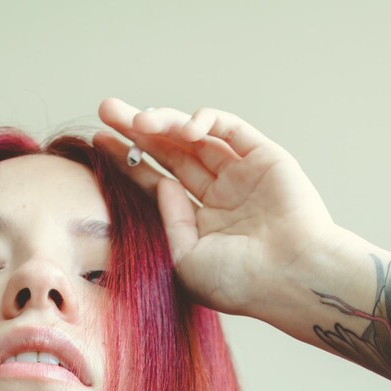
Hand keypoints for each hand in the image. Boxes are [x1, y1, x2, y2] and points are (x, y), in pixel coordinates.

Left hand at [95, 98, 346, 320]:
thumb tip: (160, 183)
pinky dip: (204, 121)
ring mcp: (243, 175)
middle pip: (171, 154)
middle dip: (139, 130)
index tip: (99, 142)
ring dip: (165, 122)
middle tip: (107, 109)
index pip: (158, 184)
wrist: (291, 276)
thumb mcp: (185, 260)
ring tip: (138, 120)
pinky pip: (229, 128)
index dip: (128, 162)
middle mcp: (221, 196)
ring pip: (196, 138)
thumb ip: (168, 221)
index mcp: (202, 225)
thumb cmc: (241, 282)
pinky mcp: (264, 157)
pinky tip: (183, 129)